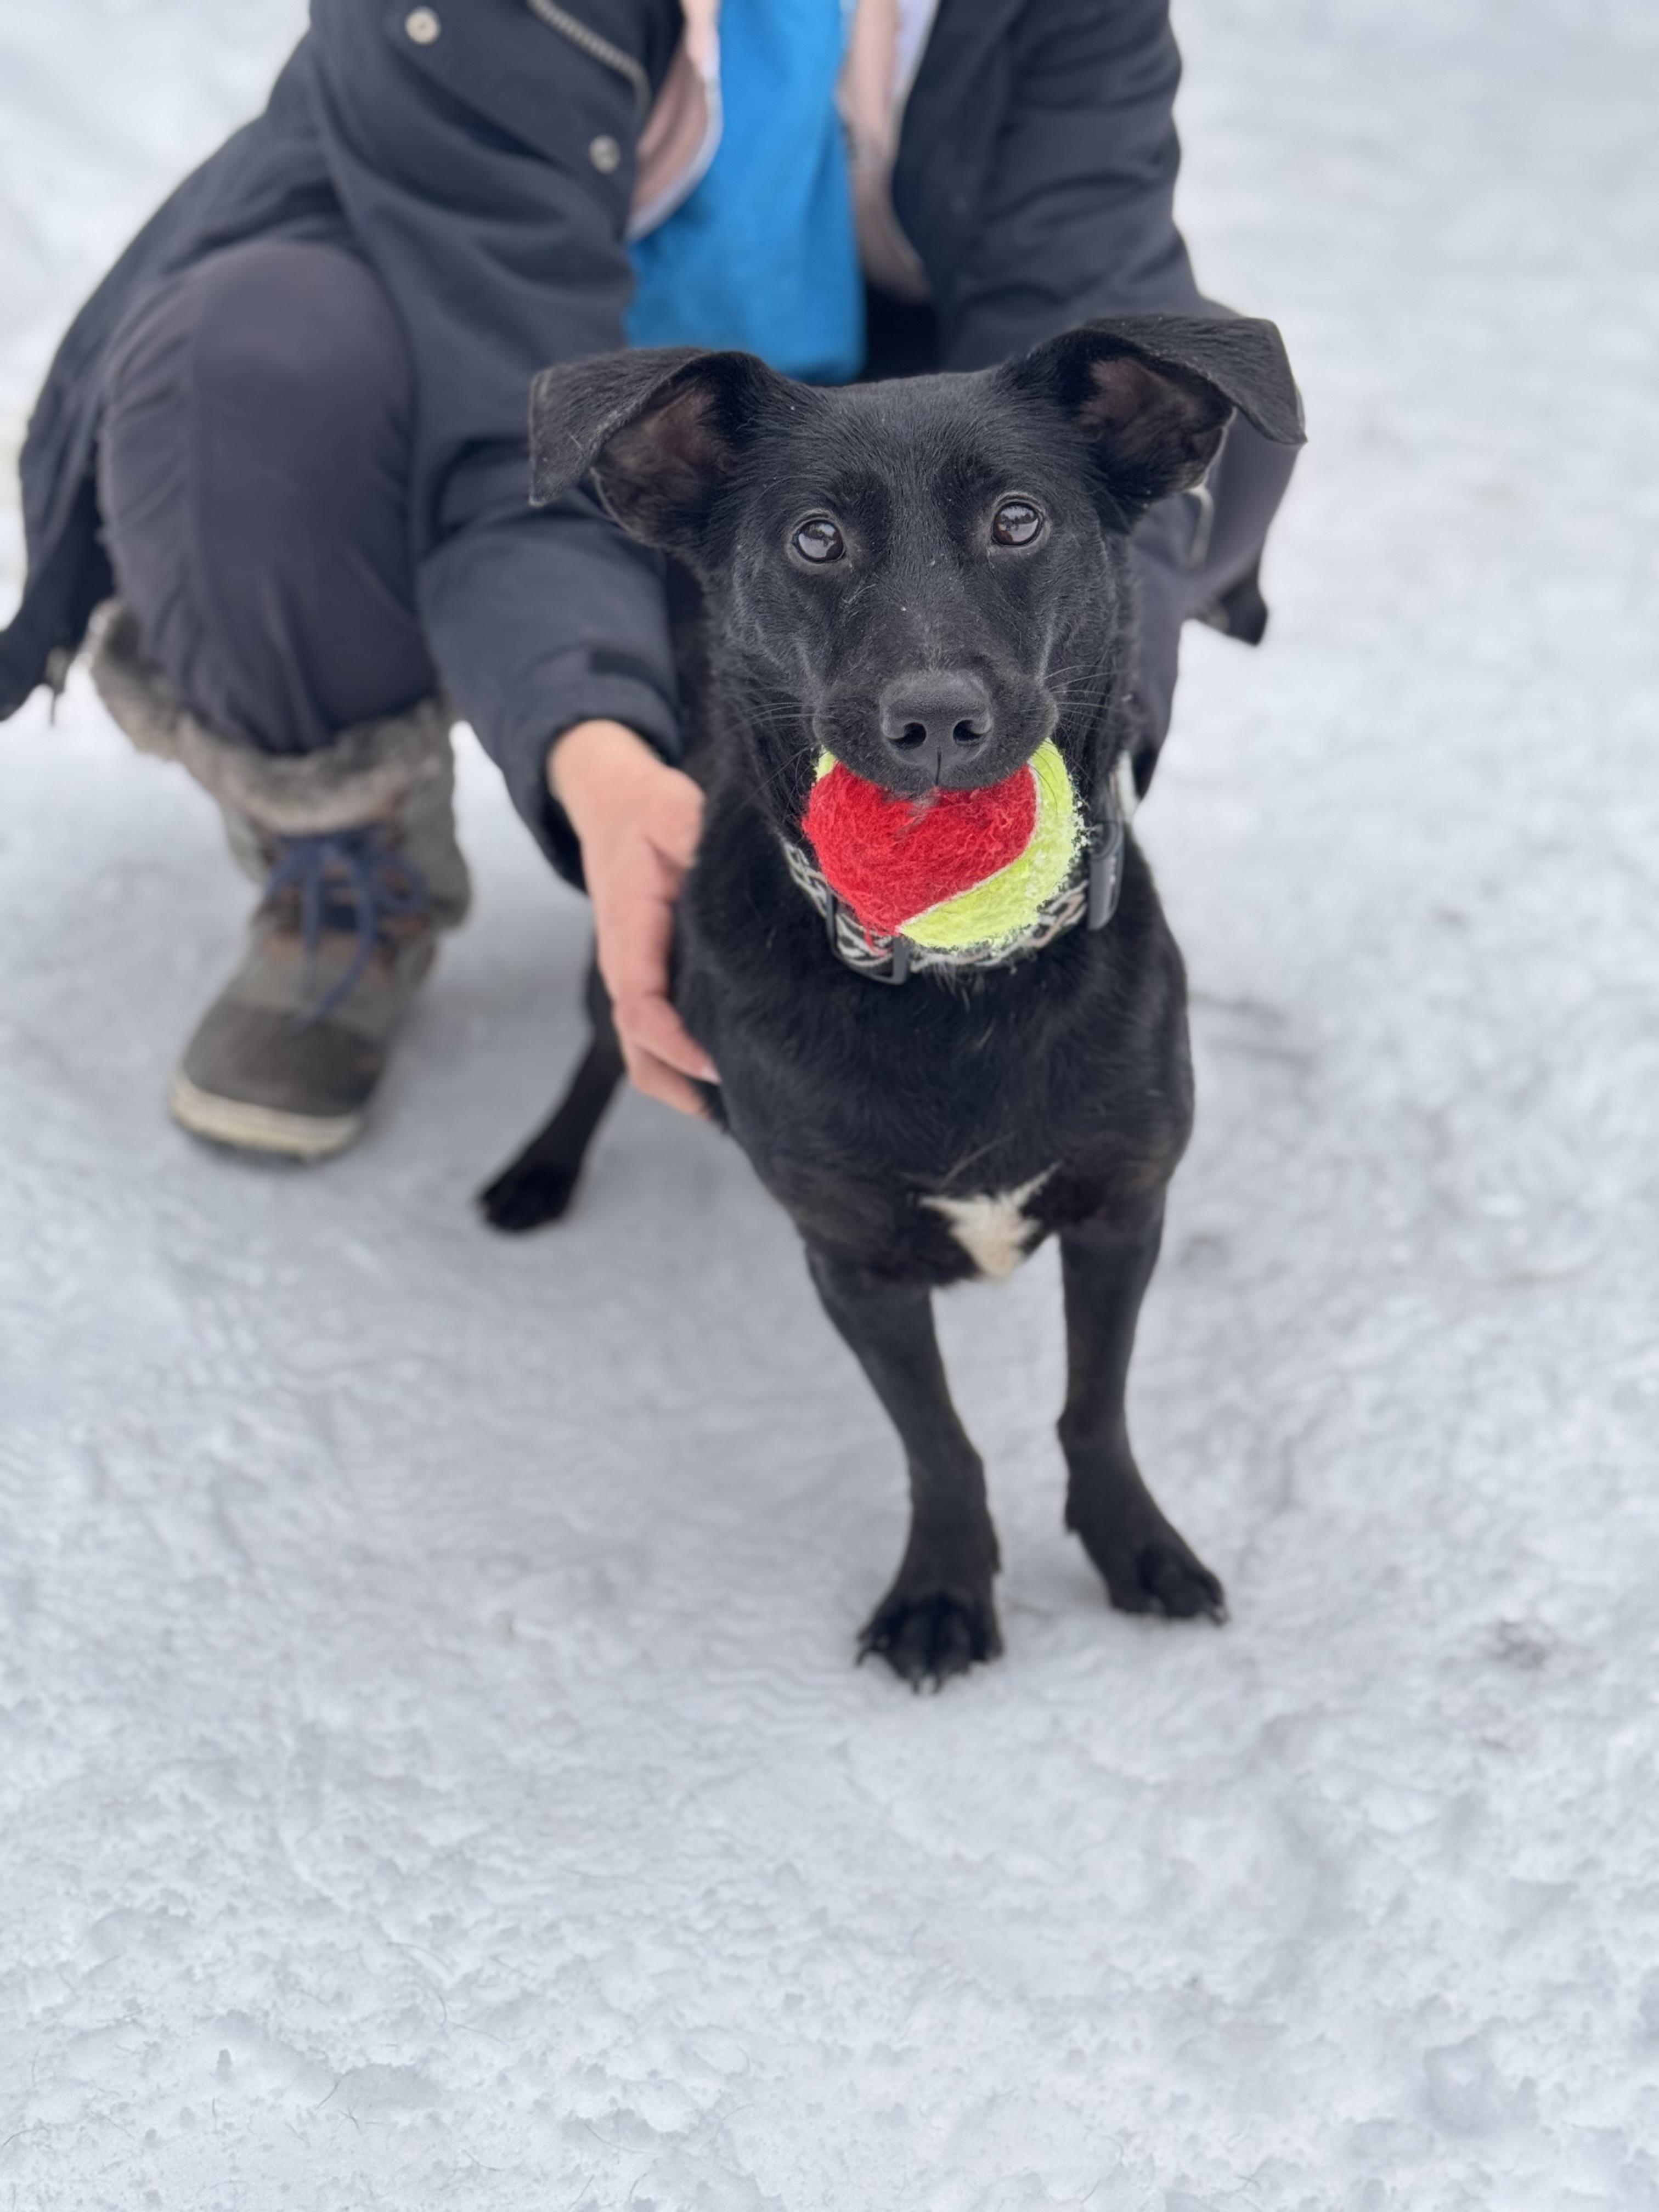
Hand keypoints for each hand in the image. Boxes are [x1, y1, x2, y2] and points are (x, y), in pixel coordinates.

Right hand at [549, 719, 717, 1117]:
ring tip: (744, 1115)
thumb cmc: (647, 810)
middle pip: (640, 1052)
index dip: (675, 1044)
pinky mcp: (653, 979)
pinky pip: (660, 1037)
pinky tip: (733, 1084)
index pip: (640, 1007)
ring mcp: (636, 979)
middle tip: (747, 1114)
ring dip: (684, 1088)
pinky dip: (687, 1068)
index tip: (718, 1067)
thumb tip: (744, 868)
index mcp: (627, 934)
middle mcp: (626, 968)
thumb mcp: (673, 810)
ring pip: (646, 1055)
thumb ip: (696, 839)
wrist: (612, 804)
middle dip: (684, 1088)